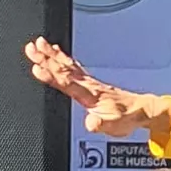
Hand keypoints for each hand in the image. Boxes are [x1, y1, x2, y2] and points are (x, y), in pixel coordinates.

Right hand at [25, 38, 168, 137]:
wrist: (139, 111)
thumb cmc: (126, 118)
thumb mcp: (114, 127)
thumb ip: (101, 124)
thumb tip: (90, 123)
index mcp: (90, 95)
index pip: (67, 83)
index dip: (51, 75)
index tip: (37, 67)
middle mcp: (88, 85)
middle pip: (63, 69)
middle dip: (46, 59)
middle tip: (31, 48)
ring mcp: (88, 82)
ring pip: (66, 64)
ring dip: (51, 54)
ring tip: (38, 43)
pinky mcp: (89, 82)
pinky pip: (73, 65)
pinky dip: (63, 57)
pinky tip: (56, 51)